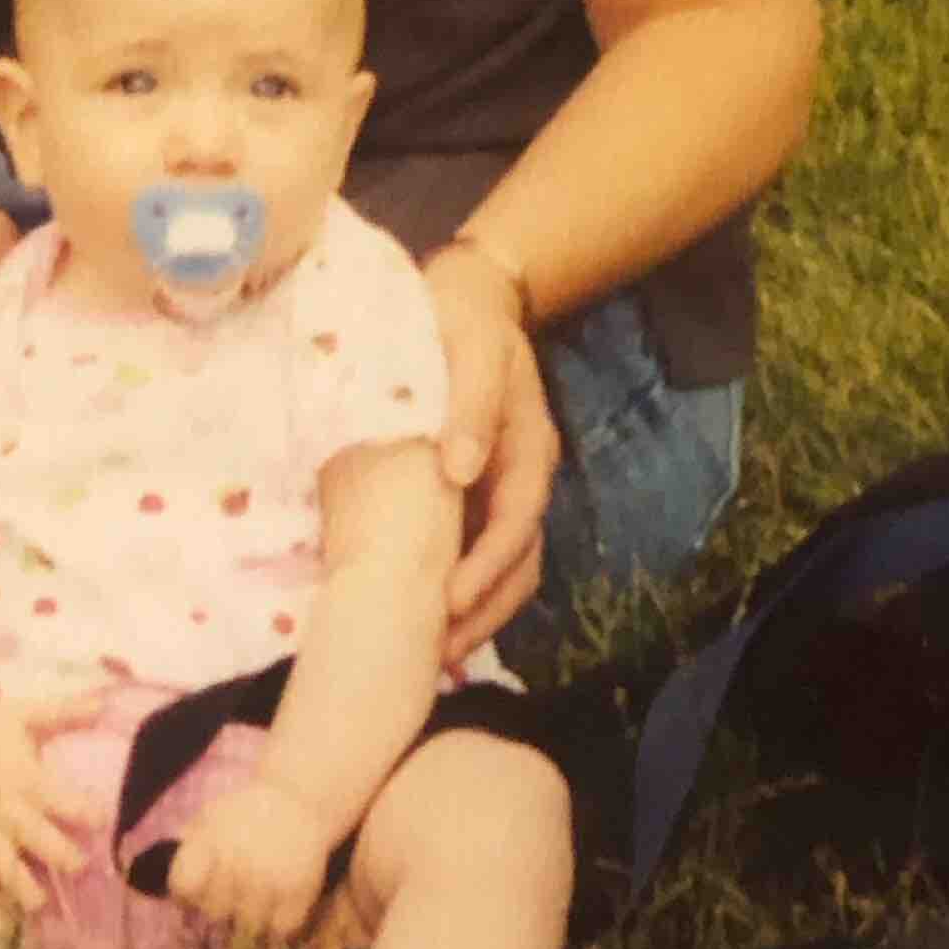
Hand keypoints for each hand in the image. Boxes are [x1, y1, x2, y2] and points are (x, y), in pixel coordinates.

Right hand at [0, 693, 98, 938]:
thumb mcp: (22, 713)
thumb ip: (64, 712)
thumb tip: (104, 701)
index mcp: (22, 776)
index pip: (57, 796)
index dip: (80, 809)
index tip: (102, 820)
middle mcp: (2, 809)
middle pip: (34, 836)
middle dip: (57, 854)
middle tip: (79, 867)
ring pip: (2, 866)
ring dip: (22, 886)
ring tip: (40, 904)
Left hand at [163, 773, 338, 943]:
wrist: (298, 796)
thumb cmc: (246, 811)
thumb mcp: (209, 818)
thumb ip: (188, 852)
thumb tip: (176, 895)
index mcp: (210, 841)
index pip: (183, 887)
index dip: (185, 894)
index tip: (194, 892)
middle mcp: (238, 862)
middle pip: (215, 912)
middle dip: (219, 906)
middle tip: (229, 896)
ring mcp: (270, 878)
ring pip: (247, 926)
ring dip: (248, 918)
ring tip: (252, 902)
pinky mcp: (301, 890)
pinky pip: (281, 929)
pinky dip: (277, 926)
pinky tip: (275, 911)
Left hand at [425, 243, 558, 666]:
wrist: (466, 294)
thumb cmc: (465, 318)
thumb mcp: (473, 346)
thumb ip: (472, 403)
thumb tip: (461, 470)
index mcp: (529, 450)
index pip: (516, 526)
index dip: (485, 571)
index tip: (448, 603)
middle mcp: (522, 478)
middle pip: (518, 565)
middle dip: (482, 614)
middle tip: (436, 654)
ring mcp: (500, 488)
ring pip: (502, 568)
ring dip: (473, 612)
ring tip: (430, 651)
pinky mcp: (472, 491)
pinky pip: (473, 550)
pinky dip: (455, 585)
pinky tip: (419, 610)